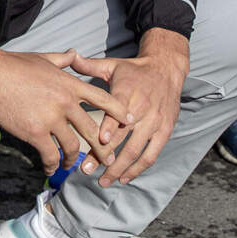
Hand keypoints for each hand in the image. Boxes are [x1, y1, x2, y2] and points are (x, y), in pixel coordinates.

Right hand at [0, 49, 117, 175]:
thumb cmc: (15, 65)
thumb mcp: (45, 59)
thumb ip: (64, 60)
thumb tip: (75, 54)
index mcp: (71, 85)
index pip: (103, 99)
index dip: (119, 112)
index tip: (130, 121)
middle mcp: (66, 103)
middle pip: (93, 130)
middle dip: (103, 148)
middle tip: (109, 160)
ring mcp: (52, 119)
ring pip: (72, 146)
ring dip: (73, 160)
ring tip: (73, 166)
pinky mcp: (36, 132)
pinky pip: (50, 154)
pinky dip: (53, 165)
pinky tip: (51, 169)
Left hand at [66, 30, 188, 185]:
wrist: (167, 69)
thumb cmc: (135, 70)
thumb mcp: (113, 65)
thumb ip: (90, 65)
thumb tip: (69, 56)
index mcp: (129, 92)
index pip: (118, 111)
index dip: (110, 126)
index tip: (99, 139)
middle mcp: (143, 109)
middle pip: (124, 136)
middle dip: (105, 155)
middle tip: (86, 170)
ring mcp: (155, 122)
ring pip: (137, 150)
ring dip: (120, 168)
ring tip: (104, 181)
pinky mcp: (165, 131)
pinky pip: (152, 154)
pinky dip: (138, 169)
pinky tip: (124, 179)